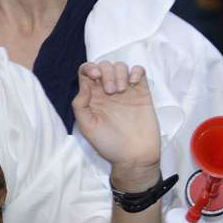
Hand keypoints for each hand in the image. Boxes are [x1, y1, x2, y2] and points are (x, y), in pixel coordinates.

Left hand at [72, 60, 161, 187]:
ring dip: (119, 73)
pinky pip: (139, 72)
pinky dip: (136, 71)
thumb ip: (80, 105)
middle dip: (106, 72)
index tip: (95, 76)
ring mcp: (126, 91)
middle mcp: (107, 92)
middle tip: (110, 91)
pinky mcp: (142, 93)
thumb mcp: (87, 127)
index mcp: (92, 97)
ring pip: (120, 66)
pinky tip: (133, 83)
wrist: (134, 156)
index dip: (89, 68)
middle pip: (104, 66)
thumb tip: (84, 84)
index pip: (86, 72)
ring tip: (121, 91)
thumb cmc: (108, 144)